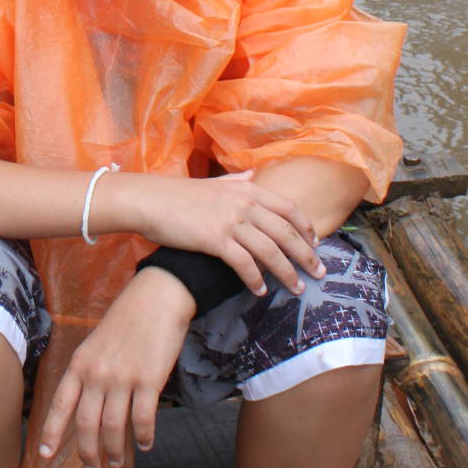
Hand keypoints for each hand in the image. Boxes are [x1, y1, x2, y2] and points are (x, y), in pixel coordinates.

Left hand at [37, 271, 196, 467]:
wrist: (156, 298)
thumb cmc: (127, 321)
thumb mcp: (96, 344)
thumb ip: (90, 373)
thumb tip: (90, 407)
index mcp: (79, 364)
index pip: (60, 405)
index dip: (52, 433)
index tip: (45, 455)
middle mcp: (96, 374)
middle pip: (85, 424)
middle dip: (87, 452)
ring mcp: (122, 378)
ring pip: (112, 427)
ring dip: (114, 450)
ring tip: (118, 460)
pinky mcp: (148, 381)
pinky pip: (142, 419)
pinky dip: (143, 436)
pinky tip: (145, 444)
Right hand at [103, 170, 322, 296]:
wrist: (148, 200)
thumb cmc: (177, 194)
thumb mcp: (212, 183)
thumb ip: (236, 180)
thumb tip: (252, 175)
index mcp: (247, 188)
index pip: (288, 208)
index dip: (306, 227)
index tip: (316, 244)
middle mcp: (244, 203)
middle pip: (286, 232)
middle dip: (306, 255)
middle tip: (319, 273)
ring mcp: (230, 221)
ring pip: (270, 251)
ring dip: (287, 273)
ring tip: (296, 288)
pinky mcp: (215, 239)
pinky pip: (244, 263)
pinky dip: (255, 279)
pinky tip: (259, 291)